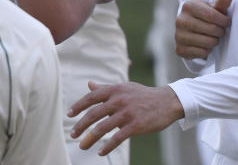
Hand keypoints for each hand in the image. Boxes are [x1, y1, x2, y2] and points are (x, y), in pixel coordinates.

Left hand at [69, 82, 183, 155]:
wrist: (168, 102)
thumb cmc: (144, 95)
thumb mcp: (125, 88)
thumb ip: (106, 88)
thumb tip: (89, 84)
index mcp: (116, 89)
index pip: (92, 97)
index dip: (78, 106)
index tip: (69, 115)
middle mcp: (120, 99)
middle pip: (94, 113)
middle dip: (81, 125)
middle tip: (73, 134)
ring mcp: (128, 113)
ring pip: (103, 127)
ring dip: (90, 138)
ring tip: (82, 146)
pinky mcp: (136, 125)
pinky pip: (118, 138)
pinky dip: (107, 146)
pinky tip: (101, 152)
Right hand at [175, 0, 231, 59]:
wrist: (190, 30)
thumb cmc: (205, 17)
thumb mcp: (212, 8)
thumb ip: (221, 2)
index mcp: (189, 6)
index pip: (212, 15)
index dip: (224, 20)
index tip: (227, 22)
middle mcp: (180, 20)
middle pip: (211, 29)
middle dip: (221, 31)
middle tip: (221, 31)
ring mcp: (178, 36)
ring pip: (208, 42)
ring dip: (215, 41)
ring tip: (214, 37)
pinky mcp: (179, 49)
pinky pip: (202, 53)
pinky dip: (208, 50)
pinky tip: (206, 45)